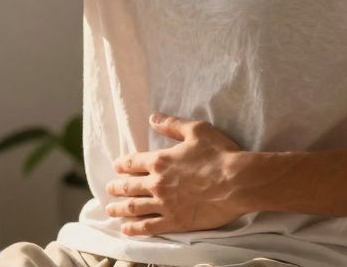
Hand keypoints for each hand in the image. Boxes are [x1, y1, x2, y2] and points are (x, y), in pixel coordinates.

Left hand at [105, 113, 251, 235]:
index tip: (116, 167)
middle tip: (108, 189)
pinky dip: (135, 229)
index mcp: (160, 160)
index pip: (132, 162)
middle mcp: (157, 183)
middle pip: (128, 186)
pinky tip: (126, 230)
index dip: (121, 165)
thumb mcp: (196, 130)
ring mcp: (165, 204)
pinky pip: (149, 227)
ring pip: (134, 208)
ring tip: (110, 210)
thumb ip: (172, 124)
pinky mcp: (175, 221)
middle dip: (116, 188)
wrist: (238, 181)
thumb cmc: (220, 154)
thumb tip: (153, 118)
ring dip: (119, 208)